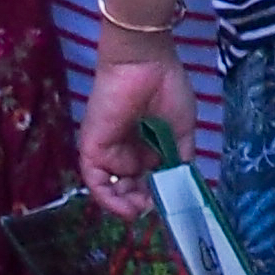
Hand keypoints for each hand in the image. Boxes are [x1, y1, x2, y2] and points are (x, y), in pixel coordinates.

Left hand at [79, 48, 194, 220]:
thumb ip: (180, 158)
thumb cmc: (168, 89)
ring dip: (124, 205)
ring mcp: (107, 151)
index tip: (168, 202)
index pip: (148, 178)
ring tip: (140, 210)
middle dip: (141, 202)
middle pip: (129, 187)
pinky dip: (108, 198)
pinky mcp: (91, 149)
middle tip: (154, 208)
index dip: (157, 194)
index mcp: (147, 144)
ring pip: (112, 188)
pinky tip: (125, 207)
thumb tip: (182, 184)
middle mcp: (125, 151)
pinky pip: (96, 181)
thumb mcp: (182, 129)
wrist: (145, 64)